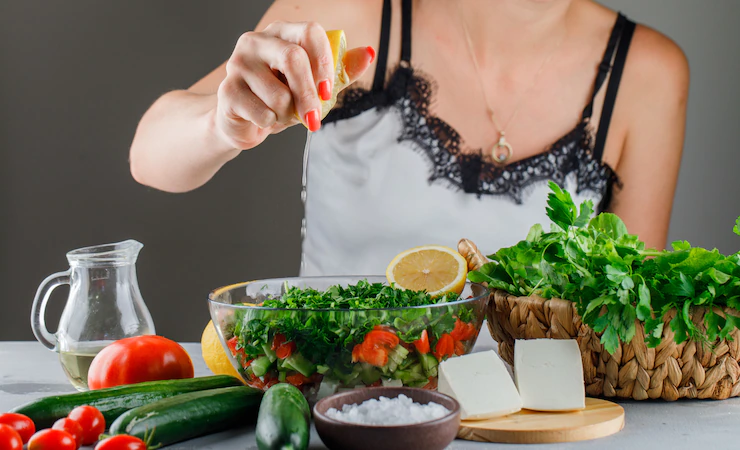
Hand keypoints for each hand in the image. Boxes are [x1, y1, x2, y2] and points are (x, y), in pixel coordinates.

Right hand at [214, 21, 374, 149]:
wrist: (246, 121)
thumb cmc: (283, 97)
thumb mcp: (317, 84)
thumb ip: (342, 70)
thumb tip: (368, 53)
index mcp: (282, 33)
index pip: (310, 32)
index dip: (324, 62)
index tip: (329, 91)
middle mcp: (256, 41)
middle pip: (293, 58)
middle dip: (309, 95)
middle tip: (313, 118)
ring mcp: (237, 63)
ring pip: (278, 93)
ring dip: (287, 114)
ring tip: (280, 113)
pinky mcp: (227, 90)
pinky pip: (262, 113)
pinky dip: (270, 123)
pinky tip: (263, 118)